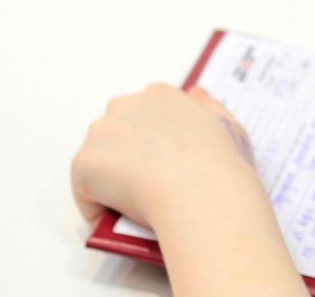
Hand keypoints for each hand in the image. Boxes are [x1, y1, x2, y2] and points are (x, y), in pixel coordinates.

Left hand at [71, 83, 256, 228]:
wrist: (203, 195)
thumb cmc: (222, 166)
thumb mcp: (230, 127)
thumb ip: (208, 108)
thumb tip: (195, 94)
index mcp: (161, 96)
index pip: (144, 115)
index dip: (152, 143)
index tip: (164, 165)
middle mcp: (126, 105)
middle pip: (116, 134)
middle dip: (126, 158)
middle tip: (149, 188)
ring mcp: (101, 133)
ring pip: (98, 162)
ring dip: (111, 182)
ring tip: (136, 206)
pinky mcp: (84, 163)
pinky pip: (85, 192)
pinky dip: (99, 208)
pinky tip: (120, 220)